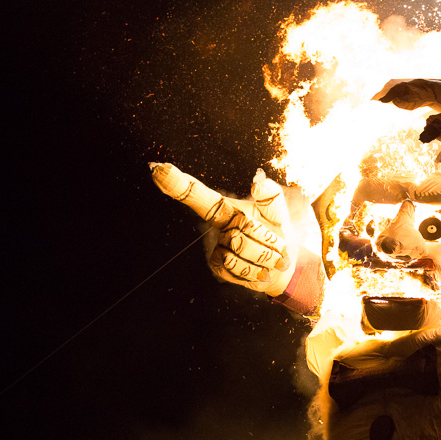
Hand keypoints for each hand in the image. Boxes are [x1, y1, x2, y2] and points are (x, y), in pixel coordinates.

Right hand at [150, 163, 295, 295]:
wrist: (282, 266)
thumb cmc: (276, 232)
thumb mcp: (277, 212)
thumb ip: (271, 195)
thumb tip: (257, 184)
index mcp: (226, 209)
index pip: (198, 195)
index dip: (177, 183)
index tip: (158, 169)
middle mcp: (218, 226)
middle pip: (242, 227)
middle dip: (266, 236)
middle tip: (276, 242)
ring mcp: (216, 247)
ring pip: (240, 248)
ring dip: (264, 254)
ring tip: (269, 256)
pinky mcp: (217, 267)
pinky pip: (237, 266)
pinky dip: (256, 269)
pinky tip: (260, 270)